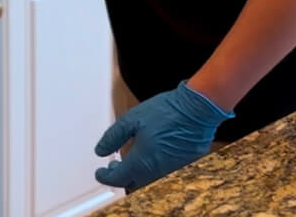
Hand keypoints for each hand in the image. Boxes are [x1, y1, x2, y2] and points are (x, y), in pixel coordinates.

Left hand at [94, 81, 232, 191]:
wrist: (196, 111)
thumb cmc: (165, 113)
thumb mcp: (131, 119)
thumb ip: (113, 137)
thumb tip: (100, 151)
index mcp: (142, 162)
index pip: (118, 179)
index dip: (105, 177)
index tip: (99, 172)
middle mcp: (156, 173)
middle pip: (132, 185)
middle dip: (120, 177)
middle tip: (112, 167)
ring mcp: (171, 173)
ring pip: (147, 182)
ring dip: (135, 174)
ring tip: (127, 161)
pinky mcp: (181, 168)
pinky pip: (161, 176)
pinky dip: (149, 171)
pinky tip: (146, 157)